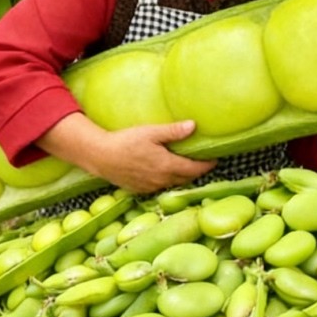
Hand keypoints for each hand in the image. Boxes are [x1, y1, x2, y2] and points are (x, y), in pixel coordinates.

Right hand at [44, 116, 214, 193]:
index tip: (215, 159)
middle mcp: (162, 180)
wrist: (101, 157)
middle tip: (203, 162)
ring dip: (181, 176)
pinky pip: (160, 186)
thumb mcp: (151, 132)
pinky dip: (167, 180)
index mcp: (167, 166)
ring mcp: (151, 187)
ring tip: (186, 166)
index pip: (194, 169)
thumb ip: (173, 131)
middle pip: (186, 178)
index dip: (207, 165)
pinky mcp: (141, 190)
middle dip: (196, 171)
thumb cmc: (126, 141)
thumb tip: (194, 126)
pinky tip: (164, 172)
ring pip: (173, 183)